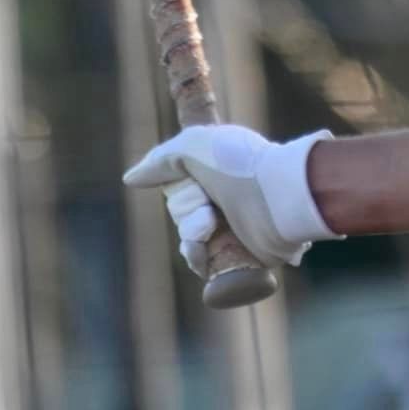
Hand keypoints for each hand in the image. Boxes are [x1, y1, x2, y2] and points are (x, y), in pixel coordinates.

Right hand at [124, 124, 335, 276]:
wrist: (278, 197)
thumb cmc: (238, 165)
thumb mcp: (193, 146)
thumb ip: (160, 160)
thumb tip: (130, 179)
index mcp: (218, 172)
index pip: (181, 186)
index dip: (180, 189)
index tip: (193, 184)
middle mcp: (226, 198)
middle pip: (182, 214)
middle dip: (187, 212)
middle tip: (207, 207)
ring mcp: (234, 227)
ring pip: (190, 240)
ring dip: (191, 237)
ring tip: (209, 228)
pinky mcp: (242, 254)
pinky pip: (205, 263)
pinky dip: (198, 258)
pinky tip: (203, 252)